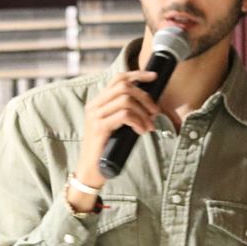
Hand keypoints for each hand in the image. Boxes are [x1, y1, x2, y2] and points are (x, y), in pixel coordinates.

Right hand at [72, 71, 159, 195]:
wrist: (91, 171)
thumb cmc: (107, 150)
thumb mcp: (117, 127)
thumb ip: (126, 113)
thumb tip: (150, 105)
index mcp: (98, 102)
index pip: (118, 78)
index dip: (137, 74)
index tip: (154, 77)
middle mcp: (94, 105)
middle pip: (124, 86)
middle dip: (145, 97)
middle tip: (155, 112)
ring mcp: (95, 116)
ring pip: (126, 100)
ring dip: (144, 112)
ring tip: (149, 126)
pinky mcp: (99, 127)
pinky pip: (124, 115)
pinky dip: (138, 122)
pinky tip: (142, 132)